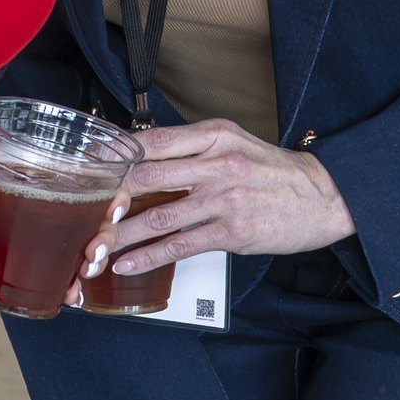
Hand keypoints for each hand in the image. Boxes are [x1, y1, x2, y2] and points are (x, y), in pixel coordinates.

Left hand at [86, 121, 350, 283]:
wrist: (324, 197)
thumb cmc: (273, 173)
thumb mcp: (234, 144)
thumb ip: (192, 149)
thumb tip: (142, 157)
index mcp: (214, 135)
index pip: (153, 140)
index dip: (115, 153)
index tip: (86, 163)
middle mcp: (217, 162)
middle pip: (147, 175)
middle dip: (107, 196)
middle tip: (76, 210)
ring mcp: (224, 198)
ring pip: (158, 214)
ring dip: (120, 233)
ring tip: (93, 246)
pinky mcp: (233, 231)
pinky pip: (181, 244)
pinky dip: (149, 255)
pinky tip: (126, 263)